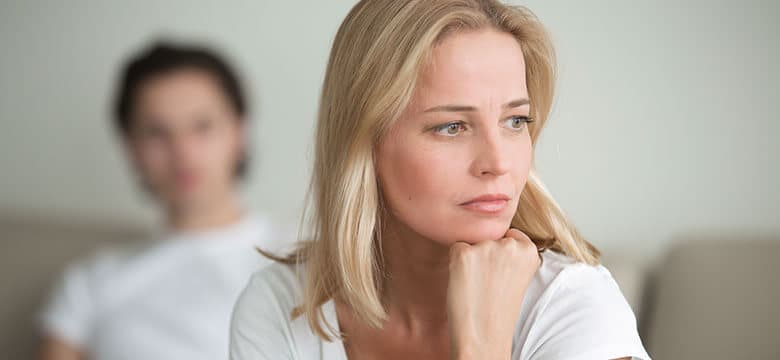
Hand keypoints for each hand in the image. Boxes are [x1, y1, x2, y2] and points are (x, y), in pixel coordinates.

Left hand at [446, 228, 541, 359]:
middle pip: (488, 237)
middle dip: (485, 256)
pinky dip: (456, 265)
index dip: (500, 257)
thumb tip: (496, 231)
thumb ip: (513, 253)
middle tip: (489, 285)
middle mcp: (510, 244)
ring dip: (470, 260)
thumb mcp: (518, 275)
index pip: (508, 235)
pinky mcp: (464, 254)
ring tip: (478, 287)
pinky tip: (466, 284)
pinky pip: (455, 249)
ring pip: (471, 242)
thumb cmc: (499, 309)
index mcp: (529, 250)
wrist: (485, 336)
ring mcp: (486, 248)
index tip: (502, 277)